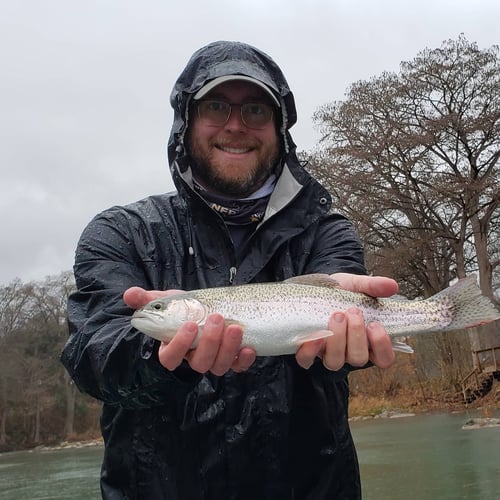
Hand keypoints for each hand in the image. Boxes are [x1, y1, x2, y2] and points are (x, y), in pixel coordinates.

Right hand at [123, 287, 255, 375]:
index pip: (170, 357)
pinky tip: (249, 347)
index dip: (179, 345)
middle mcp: (192, 358)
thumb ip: (146, 299)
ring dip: (228, 349)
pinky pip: (238, 367)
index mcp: (172, 348)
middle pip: (199, 362)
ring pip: (218, 366)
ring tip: (235, 328)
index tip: (190, 325)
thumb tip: (130, 294)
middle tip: (218, 318)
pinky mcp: (232, 360)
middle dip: (210, 342)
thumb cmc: (180, 309)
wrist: (202, 310)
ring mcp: (212, 361)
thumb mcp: (165, 301)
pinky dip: (245, 360)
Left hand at [295, 273, 396, 370]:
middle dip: (356, 335)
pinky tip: (314, 335)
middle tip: (353, 311)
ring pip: (335, 362)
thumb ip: (373, 286)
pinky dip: (310, 351)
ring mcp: (329, 353)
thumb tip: (392, 286)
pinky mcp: (308, 351)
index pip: (384, 358)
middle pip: (358, 358)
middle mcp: (350, 351)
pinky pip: (307, 360)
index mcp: (368, 340)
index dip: (382, 346)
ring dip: (337, 340)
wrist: (317, 287)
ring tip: (336, 315)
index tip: (375, 324)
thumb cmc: (341, 291)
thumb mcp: (357, 285)